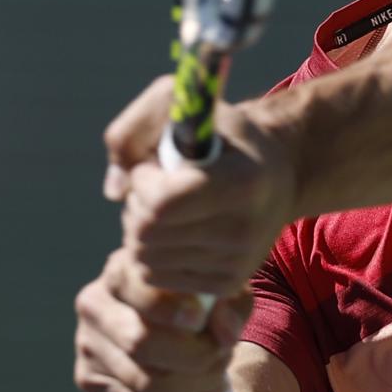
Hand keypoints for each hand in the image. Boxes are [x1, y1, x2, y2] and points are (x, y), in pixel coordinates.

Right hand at [73, 248, 252, 391]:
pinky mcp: (90, 380)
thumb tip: (225, 335)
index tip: (203, 321)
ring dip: (198, 384)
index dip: (178, 312)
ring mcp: (88, 345)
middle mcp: (95, 304)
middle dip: (197, 356)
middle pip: (142, 343)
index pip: (145, 294)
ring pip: (148, 383)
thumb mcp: (216, 289)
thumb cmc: (192, 296)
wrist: (158, 322)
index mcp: (123, 269)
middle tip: (225, 353)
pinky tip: (208, 391)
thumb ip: (229, 303)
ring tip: (220, 371)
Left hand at [101, 76, 300, 301]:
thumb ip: (132, 131)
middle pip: (148, 233)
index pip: (160, 204)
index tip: (153, 165)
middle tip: (153, 188)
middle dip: (135, 206)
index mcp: (241, 181)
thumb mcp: (182, 108)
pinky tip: (172, 231)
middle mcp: (245, 228)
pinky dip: (151, 254)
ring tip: (163, 209)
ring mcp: (238, 261)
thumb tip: (113, 190)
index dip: (141, 182)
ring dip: (140, 231)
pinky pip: (156, 277)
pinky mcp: (228, 283)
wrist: (278, 172)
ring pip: (146, 259)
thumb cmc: (222, 135)